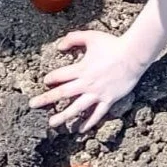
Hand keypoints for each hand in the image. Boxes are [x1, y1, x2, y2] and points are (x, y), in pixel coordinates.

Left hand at [29, 31, 145, 133]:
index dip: (50, 79)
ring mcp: (97, 93)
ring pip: (77, 108)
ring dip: (63, 116)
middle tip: (33, 105)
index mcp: (81, 68)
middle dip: (46, 99)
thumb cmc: (112, 44)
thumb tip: (59, 46)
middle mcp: (87, 83)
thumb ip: (73, 38)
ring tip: (52, 123)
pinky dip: (89, 122)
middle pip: (63, 93)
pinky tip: (81, 129)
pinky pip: (97, 114)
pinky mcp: (108, 100)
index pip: (60, 76)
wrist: (133, 55)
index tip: (45, 81)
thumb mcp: (90, 37)